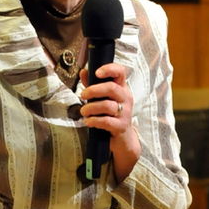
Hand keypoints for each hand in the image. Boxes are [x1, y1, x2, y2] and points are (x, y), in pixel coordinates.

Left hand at [79, 62, 139, 180]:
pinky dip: (94, 120)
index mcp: (122, 88)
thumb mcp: (103, 99)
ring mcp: (125, 113)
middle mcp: (126, 99)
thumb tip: (83, 72)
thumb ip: (93, 85)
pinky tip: (88, 121)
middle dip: (93, 90)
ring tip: (83, 112)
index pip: (120, 72)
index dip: (109, 69)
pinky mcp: (121, 126)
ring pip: (107, 105)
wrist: (122, 139)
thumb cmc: (111, 116)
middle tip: (82, 95)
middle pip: (111, 88)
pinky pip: (106, 121)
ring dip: (90, 108)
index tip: (96, 73)